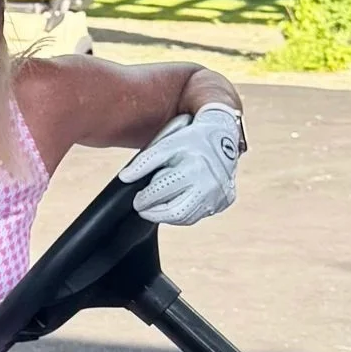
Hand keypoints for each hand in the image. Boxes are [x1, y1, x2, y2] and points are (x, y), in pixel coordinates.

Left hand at [121, 105, 240, 225]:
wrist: (224, 134)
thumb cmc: (192, 139)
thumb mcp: (166, 145)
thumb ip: (144, 162)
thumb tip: (125, 178)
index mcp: (193, 169)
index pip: (161, 193)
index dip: (144, 199)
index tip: (136, 200)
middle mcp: (209, 185)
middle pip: (174, 213)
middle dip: (154, 213)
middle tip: (143, 209)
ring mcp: (219, 195)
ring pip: (187, 218)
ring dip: (168, 215)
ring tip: (158, 206)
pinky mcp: (225, 200)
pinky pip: (200, 215)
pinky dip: (184, 213)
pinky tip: (176, 204)